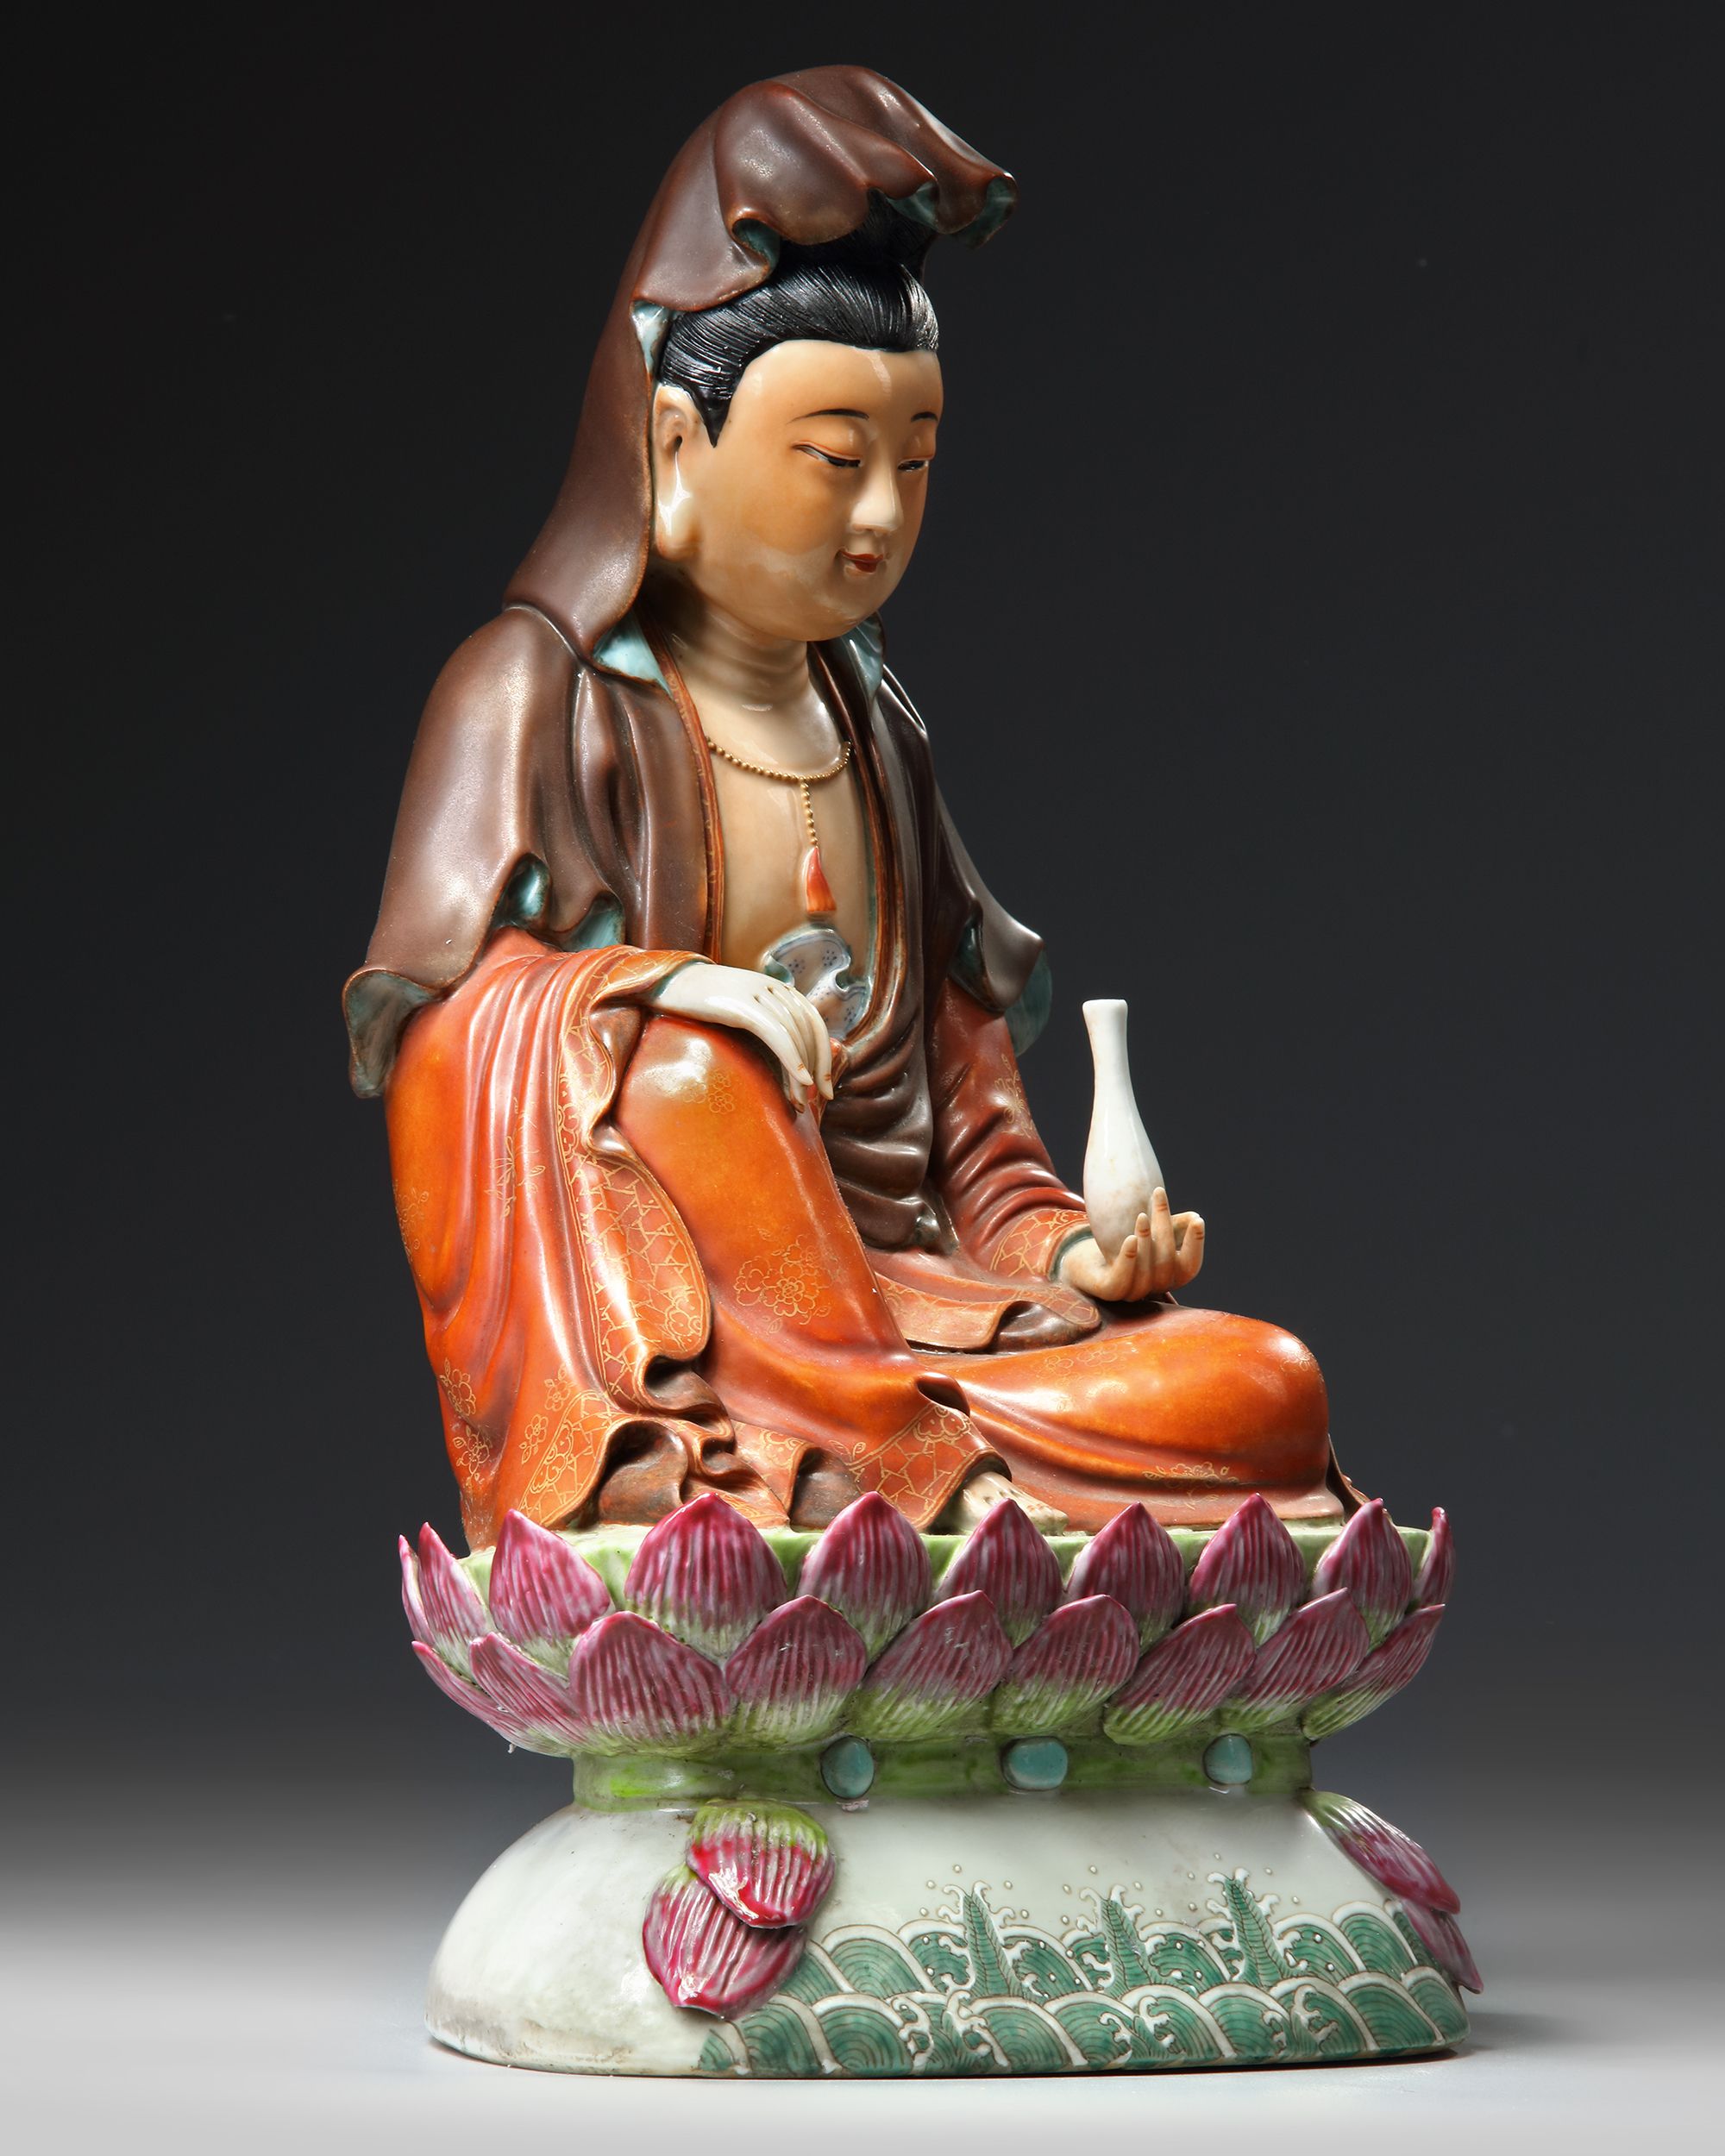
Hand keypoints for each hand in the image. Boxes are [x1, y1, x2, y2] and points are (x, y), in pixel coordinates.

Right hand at [649, 961, 832, 1108]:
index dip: (824, 1054)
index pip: (814, 1022)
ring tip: (801, 1101)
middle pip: (810, 1031)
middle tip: (823, 1097)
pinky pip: (777, 1035)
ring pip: (796, 1037)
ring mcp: (759, 994)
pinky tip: (800, 1080)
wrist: (670, 983)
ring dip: (803, 1073)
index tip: (826, 1085)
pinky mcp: (743, 1005)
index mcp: (778, 989)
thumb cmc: (703, 1004)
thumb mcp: (741, 1007)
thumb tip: (785, 1055)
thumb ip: (765, 1021)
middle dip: (820, 1067)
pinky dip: (793, 1059)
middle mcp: (774, 988)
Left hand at [1054, 1187, 1204, 1302]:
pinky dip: (1128, 1259)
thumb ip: (1172, 1227)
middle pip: (1167, 1262)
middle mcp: (1153, 1289)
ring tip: (1142, 1216)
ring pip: (1147, 1272)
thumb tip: (1195, 1218)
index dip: (1196, 1245)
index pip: (1190, 1266)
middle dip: (1165, 1228)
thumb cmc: (1120, 1243)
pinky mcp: (1108, 1292)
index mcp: (1168, 1277)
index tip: (1198, 1220)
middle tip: (1159, 1195)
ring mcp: (1131, 1293)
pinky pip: (1121, 1280)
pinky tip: (1130, 1238)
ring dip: (1147, 1241)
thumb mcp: (1150, 1232)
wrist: (1082, 1259)